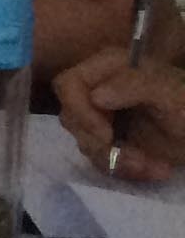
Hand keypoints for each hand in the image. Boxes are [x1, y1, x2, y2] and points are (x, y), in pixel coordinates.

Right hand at [53, 48, 184, 187]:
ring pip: (85, 143)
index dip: (79, 111)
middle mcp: (98, 89)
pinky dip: (126, 169)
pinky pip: (100, 159)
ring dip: (119, 161)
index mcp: (108, 68)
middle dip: (101, 143)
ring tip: (155, 166)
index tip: (105, 134)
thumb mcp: (169, 92)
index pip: (68, 85)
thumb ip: (134, 85)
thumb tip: (95, 96)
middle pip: (71, 118)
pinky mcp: (109, 140)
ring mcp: (102, 116)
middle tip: (135, 157)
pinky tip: (154, 168)